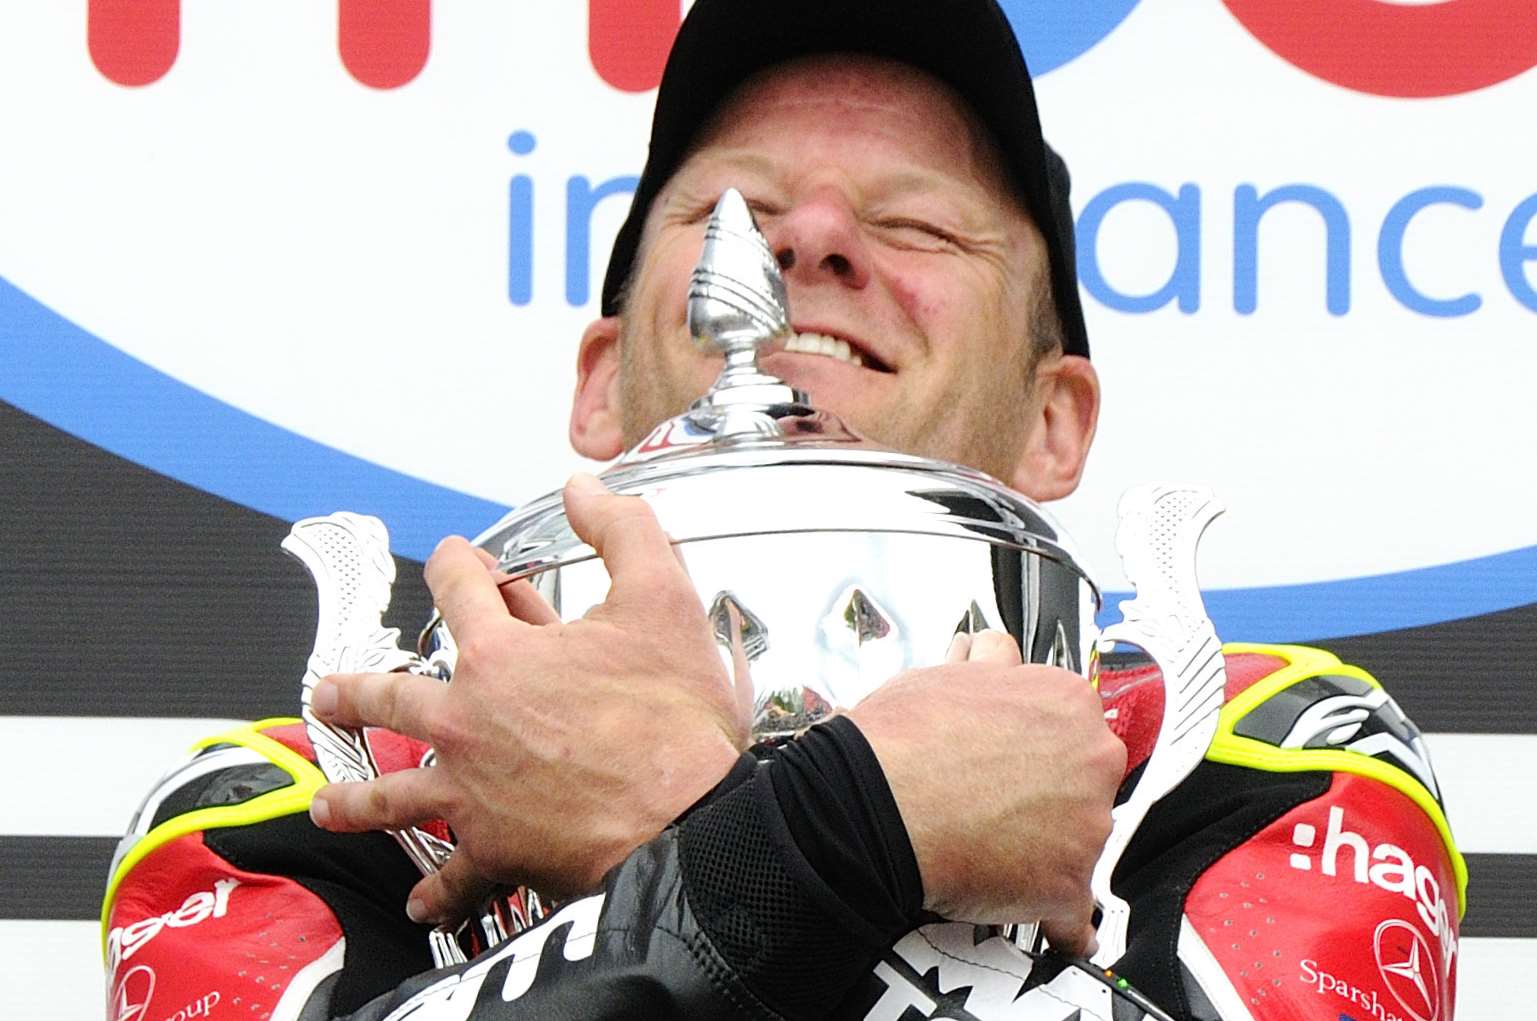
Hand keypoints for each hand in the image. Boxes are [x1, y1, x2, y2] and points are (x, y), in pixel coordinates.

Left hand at [308, 473, 747, 921]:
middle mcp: (468, 721)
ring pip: (394, 793)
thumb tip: (585, 490)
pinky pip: (454, 876)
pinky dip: (438, 893)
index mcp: (502, 654)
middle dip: (355, 692)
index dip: (456, 564)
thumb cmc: (673, 718)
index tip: (453, 559)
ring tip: (329, 805)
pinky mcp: (495, 849)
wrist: (688, 815)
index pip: (460, 589)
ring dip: (358, 798)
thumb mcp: (661, 596)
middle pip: (391, 699)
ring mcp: (473, 790)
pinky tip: (424, 904)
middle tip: (328, 694)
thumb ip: (621, 531)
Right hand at [847, 630, 1123, 954]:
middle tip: (1001, 803)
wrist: (876, 804)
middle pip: (1087, 781)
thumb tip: (990, 655)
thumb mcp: (948, 675)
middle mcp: (1091, 758)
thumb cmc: (901, 742)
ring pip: (1083, 842)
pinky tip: (1044, 920)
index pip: (1074, 722)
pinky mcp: (1068, 886)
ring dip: (1050, 851)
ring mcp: (1087, 825)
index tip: (1019, 759)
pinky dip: (1059, 920)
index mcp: (1066, 700)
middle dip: (1052, 794)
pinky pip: (1078, 915)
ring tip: (996, 853)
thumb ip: (990, 669)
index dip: (1040, 743)